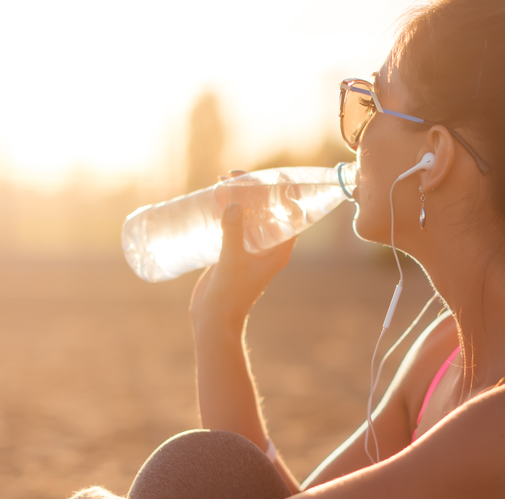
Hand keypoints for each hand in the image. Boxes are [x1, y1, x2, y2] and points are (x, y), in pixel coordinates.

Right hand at [189, 174, 297, 331]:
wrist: (214, 319)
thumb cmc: (230, 295)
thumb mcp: (232, 261)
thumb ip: (233, 233)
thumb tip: (233, 204)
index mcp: (279, 250)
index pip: (291, 214)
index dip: (283, 192)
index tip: (266, 174)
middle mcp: (269, 248)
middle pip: (268, 210)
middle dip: (254, 190)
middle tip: (233, 175)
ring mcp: (251, 250)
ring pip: (250, 216)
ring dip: (239, 198)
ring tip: (220, 182)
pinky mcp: (234, 252)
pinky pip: (235, 225)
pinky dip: (227, 211)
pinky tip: (213, 200)